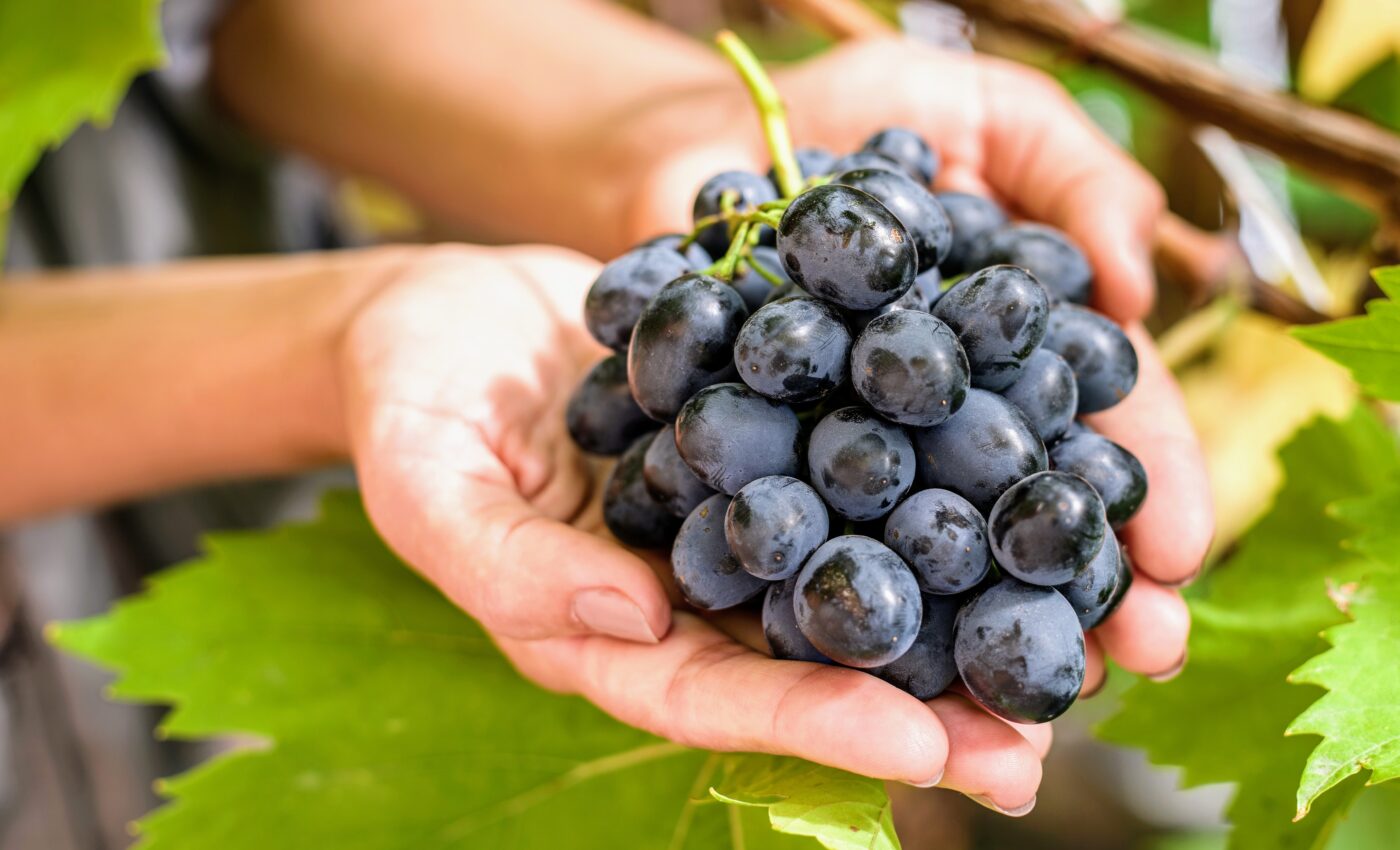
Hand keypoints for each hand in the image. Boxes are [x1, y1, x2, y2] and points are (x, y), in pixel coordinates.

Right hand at [341, 244, 1049, 812]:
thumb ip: (507, 564)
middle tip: (1036, 748)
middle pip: (811, 660)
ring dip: (960, 608)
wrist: (444, 304)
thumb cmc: (408, 398)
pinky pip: (856, 464)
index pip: (715, 697)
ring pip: (856, 573)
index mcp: (607, 627)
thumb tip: (628, 618)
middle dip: (923, 707)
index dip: (814, 724)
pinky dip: (936, 480)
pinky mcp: (767, 433)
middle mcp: (688, 587)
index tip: (921, 747)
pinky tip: (1020, 482)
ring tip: (1073, 642)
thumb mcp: (424, 481)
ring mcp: (735, 509)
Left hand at [617, 38, 1210, 687]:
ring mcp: (845, 455)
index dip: (1143, 482)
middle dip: (1073, 582)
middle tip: (1134, 655)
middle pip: (1015, 510)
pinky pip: (791, 531)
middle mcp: (937, 426)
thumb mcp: (985, 111)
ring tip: (1010, 693)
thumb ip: (1071, 178)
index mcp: (1014, 356)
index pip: (1094, 428)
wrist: (699, 133)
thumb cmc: (854, 111)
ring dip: (969, 619)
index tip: (1178, 549)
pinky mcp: (750, 469)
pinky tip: (858, 639)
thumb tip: (1136, 282)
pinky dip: (824, 579)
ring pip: (917, 549)